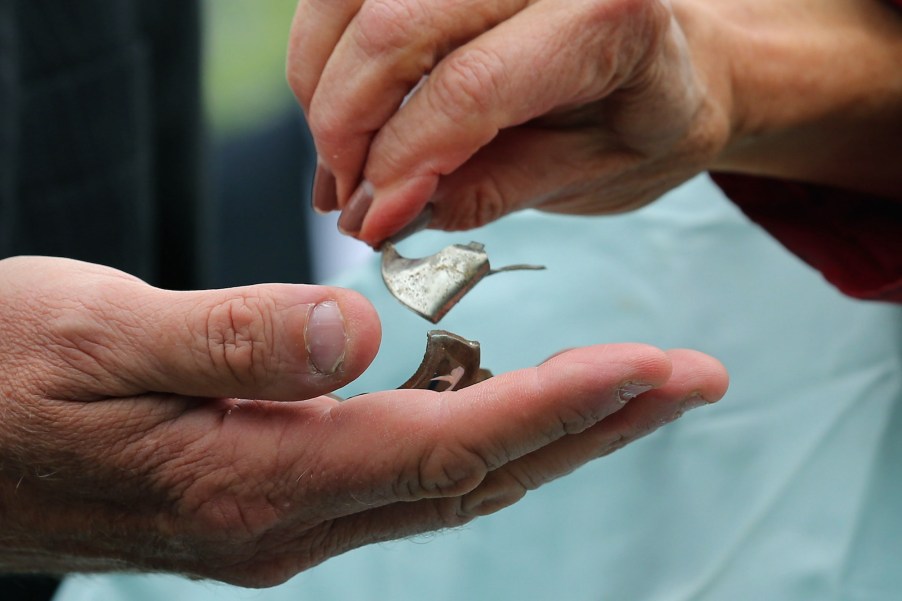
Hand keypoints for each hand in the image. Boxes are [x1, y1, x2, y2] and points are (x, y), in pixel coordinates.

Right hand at [0, 256, 726, 586]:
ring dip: (548, 434)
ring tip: (629, 385)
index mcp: (252, 481)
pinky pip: (403, 475)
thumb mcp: (99, 333)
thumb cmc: (2, 376)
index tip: (650, 369)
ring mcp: (282, 524)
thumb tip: (357, 333)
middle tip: (689, 380)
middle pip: (476, 476)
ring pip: (450, 481)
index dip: (557, 406)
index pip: (446, 443)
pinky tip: (503, 398)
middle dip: (593, 427)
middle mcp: (285, 523)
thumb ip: (234, 337)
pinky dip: (475, 436)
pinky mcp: (270, 501)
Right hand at [289, 0, 901, 246]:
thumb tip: (389, 210)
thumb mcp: (593, 175)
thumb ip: (492, 190)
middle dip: (345, 123)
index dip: (402, 161)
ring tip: (339, 159)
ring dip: (321, 82)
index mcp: (609, 16)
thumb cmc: (645, 117)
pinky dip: (326, 49)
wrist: (672, 53)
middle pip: (393, 27)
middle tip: (347, 197)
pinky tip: (339, 102)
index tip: (372, 220)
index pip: (470, 87)